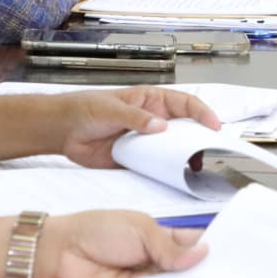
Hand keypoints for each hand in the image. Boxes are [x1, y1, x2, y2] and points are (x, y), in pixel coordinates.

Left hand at [34, 210, 208, 277]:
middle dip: (210, 277)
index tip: (241, 261)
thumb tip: (204, 254)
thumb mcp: (140, 228)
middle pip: (193, 273)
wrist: (61, 255)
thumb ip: (171, 245)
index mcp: (165, 239)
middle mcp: (162, 264)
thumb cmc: (98, 231)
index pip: (198, 246)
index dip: (216, 252)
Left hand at [60, 87, 222, 168]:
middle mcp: (153, 120)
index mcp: (151, 101)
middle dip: (200, 137)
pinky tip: (173, 176)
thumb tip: (159, 126)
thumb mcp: (111, 109)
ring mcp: (146, 140)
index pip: (185, 104)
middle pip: (185, 128)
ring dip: (185, 156)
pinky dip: (166, 171)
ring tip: (197, 166)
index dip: (202, 113)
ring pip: (173, 148)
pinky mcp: (136, 158)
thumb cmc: (85, 109)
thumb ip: (135, 118)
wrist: (63, 130)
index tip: (213, 125)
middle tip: (212, 150)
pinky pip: (156, 165)